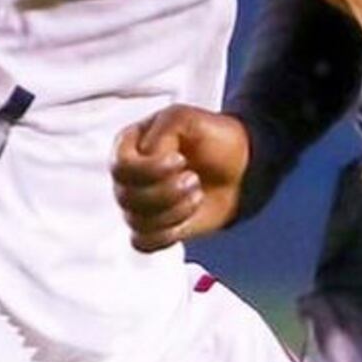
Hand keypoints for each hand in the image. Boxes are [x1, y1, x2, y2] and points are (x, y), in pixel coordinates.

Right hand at [112, 105, 251, 252]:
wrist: (240, 167)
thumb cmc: (213, 138)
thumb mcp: (187, 119)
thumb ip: (161, 132)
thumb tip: (146, 159)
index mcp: (130, 145)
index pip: (121, 167)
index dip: (150, 170)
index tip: (180, 159)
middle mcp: (129, 176)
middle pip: (126, 197)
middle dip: (166, 192)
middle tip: (194, 179)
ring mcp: (139, 203)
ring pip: (136, 221)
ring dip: (173, 212)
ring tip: (197, 195)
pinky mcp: (153, 227)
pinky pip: (143, 242)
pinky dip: (167, 234)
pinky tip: (188, 217)